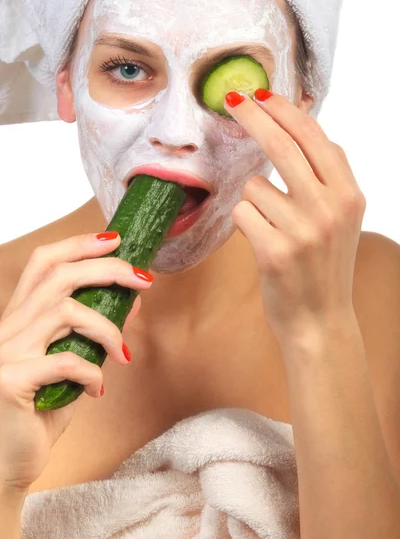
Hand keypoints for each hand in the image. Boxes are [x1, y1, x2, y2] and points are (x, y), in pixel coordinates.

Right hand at [0, 232, 149, 490]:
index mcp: (18, 318)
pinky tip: (96, 390)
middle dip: (107, 269)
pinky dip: (92, 372)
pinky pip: (64, 362)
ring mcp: (6, 353)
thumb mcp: (71, 365)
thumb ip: (94, 334)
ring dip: (106, 328)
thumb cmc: (38, 412)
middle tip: (143, 280)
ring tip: (122, 353)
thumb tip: (134, 301)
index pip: (43, 262)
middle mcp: (7, 328)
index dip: (78, 244)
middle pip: (58, 276)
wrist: (6, 465)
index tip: (114, 239)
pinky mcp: (10, 382)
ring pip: (64, 311)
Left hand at [225, 90, 366, 344]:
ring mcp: (302, 230)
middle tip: (232, 99)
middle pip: (282, 145)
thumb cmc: (324, 264)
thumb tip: (298, 125)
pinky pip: (242, 213)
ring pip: (254, 186)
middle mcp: (330, 208)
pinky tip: (262, 242)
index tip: (262, 95)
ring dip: (254, 202)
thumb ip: (327, 175)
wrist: (320, 319)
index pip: (314, 137)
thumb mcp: (342, 217)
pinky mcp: (274, 251)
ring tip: (273, 229)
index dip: (285, 111)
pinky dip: (245, 223)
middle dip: (253, 116)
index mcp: (349, 194)